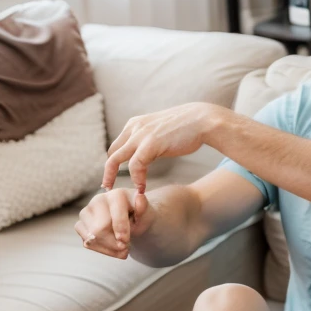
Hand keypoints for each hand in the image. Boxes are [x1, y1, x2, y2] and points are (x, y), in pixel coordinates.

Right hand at [75, 187, 152, 258]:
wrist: (132, 218)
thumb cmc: (139, 215)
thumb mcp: (146, 213)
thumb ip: (143, 208)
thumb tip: (140, 197)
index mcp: (116, 195)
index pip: (114, 215)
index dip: (121, 231)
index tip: (126, 242)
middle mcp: (98, 200)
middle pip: (99, 228)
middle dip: (114, 243)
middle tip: (126, 248)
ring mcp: (86, 211)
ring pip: (92, 236)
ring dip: (108, 248)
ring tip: (121, 249)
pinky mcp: (80, 224)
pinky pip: (87, 242)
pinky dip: (101, 249)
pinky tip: (112, 248)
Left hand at [103, 102, 222, 193]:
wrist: (203, 120)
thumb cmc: (188, 127)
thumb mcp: (162, 130)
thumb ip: (152, 139)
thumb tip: (153, 150)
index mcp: (135, 124)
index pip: (117, 145)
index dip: (114, 162)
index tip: (114, 176)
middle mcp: (134, 128)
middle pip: (111, 152)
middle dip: (108, 171)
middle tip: (107, 186)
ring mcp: (141, 135)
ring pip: (115, 159)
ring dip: (112, 176)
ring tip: (114, 190)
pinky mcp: (150, 144)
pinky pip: (135, 165)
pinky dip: (136, 178)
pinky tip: (142, 188)